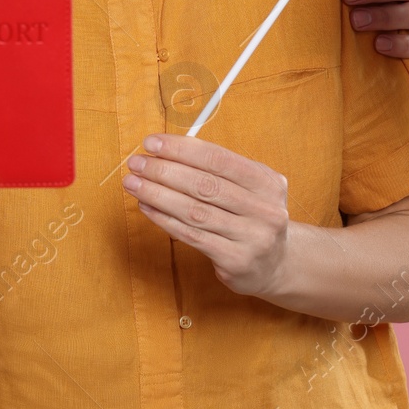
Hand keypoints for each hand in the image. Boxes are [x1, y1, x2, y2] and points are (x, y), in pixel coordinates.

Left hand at [122, 133, 289, 297]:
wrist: (276, 265)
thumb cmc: (250, 216)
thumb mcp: (248, 187)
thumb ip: (216, 168)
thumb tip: (165, 149)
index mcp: (268, 182)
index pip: (218, 159)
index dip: (181, 149)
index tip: (151, 143)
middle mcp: (265, 209)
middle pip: (205, 185)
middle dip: (164, 171)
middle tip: (136, 163)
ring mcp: (252, 237)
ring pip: (194, 211)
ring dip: (158, 194)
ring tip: (132, 183)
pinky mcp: (236, 261)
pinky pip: (192, 235)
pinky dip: (164, 219)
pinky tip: (146, 206)